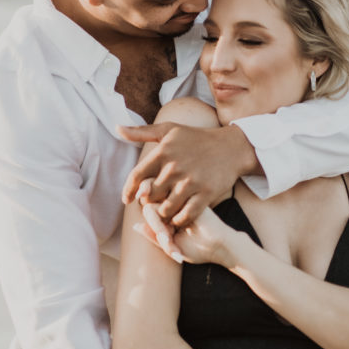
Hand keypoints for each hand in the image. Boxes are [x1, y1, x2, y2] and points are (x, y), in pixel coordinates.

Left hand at [119, 122, 256, 226]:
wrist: (231, 147)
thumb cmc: (196, 138)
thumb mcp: (169, 130)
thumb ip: (142, 132)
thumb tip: (117, 128)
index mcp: (163, 152)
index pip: (136, 176)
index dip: (129, 190)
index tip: (127, 199)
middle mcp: (175, 167)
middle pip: (150, 196)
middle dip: (148, 203)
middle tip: (151, 205)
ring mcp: (191, 182)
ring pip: (166, 209)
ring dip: (163, 215)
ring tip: (163, 213)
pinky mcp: (206, 193)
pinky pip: (185, 215)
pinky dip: (178, 220)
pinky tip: (178, 217)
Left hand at [137, 202, 238, 267]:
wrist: (222, 248)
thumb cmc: (199, 250)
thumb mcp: (171, 246)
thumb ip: (154, 236)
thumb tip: (135, 225)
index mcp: (171, 214)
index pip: (150, 211)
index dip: (151, 227)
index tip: (164, 243)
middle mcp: (174, 205)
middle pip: (149, 206)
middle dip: (154, 226)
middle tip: (166, 241)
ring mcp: (181, 200)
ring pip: (153, 205)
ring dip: (157, 226)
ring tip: (169, 241)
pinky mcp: (186, 198)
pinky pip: (162, 206)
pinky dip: (161, 224)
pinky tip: (173, 235)